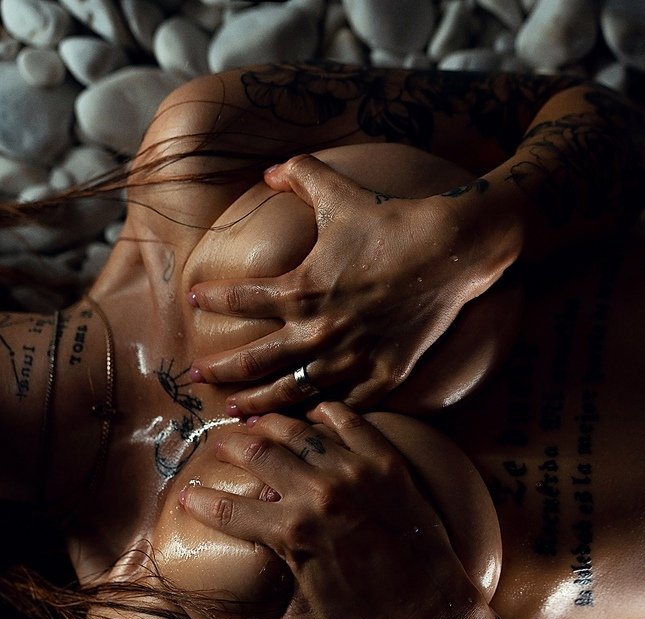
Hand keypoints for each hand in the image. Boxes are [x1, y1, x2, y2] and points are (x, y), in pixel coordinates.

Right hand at [178, 402, 482, 618]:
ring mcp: (354, 473)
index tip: (186, 495)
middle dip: (228, 445)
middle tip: (218, 445)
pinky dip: (324, 414)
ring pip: (297, 429)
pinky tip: (310, 418)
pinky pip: (347, 420)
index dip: (198, 501)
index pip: (227, 509)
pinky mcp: (385, 461)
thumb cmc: (364, 618)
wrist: (431, 599)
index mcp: (293, 535)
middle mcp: (320, 496)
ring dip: (269, 424)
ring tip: (255, 425)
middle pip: (256, 451)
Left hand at [187, 155, 519, 412]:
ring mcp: (353, 357)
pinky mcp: (385, 375)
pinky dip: (320, 415)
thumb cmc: (393, 221)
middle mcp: (320, 330)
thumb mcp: (339, 191)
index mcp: (301, 288)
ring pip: (293, 391)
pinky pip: (345, 405)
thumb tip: (269, 170)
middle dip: (219, 371)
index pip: (239, 300)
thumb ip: (299, 175)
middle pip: (255, 360)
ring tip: (236, 413)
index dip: (210, 300)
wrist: (453, 249)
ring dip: (260, 404)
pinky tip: (302, 422)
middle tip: (194, 378)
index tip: (192, 302)